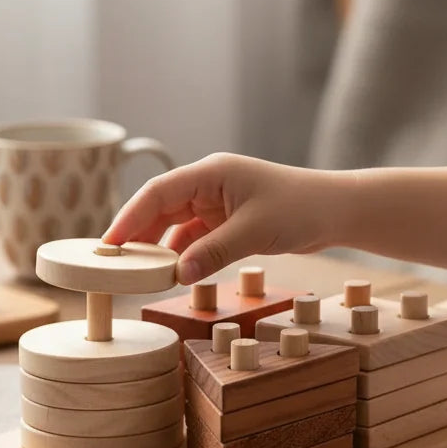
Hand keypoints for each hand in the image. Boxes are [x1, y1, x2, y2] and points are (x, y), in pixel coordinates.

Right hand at [103, 153, 346, 284]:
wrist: (337, 211)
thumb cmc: (301, 208)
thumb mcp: (254, 232)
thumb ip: (213, 252)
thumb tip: (177, 274)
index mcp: (211, 172)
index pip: (158, 192)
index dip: (130, 217)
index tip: (109, 244)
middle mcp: (209, 184)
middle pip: (160, 208)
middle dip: (138, 235)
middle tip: (115, 264)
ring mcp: (218, 202)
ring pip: (176, 225)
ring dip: (160, 248)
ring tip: (140, 274)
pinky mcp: (228, 220)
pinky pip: (195, 238)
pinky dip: (183, 255)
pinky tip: (173, 274)